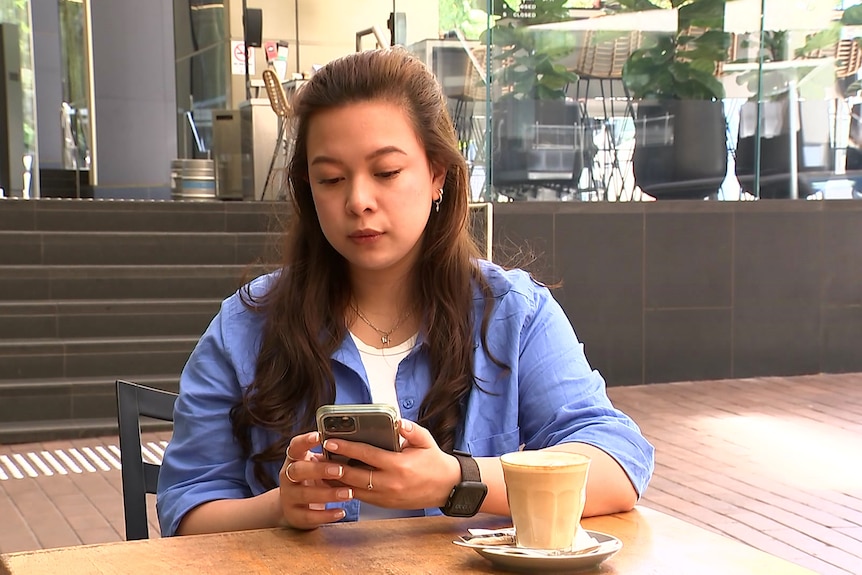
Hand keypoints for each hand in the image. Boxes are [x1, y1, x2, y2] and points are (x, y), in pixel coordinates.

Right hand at [278, 431, 353, 528]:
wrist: (293, 508)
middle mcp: (287, 477)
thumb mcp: (315, 466)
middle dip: (319, 469)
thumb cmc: (311, 480)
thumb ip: (327, 457)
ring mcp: (288, 497)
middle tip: (340, 470)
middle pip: (298, 470)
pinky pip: (309, 516)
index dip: (305, 441)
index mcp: (294, 460)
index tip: (319, 436)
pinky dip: (326, 515)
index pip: (295, 446)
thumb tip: (352, 445)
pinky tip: (341, 512)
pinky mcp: (294, 516)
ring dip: (328, 494)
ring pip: (305, 494)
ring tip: (349, 493)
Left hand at [321, 419, 460, 509]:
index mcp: (398, 465)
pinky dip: (346, 489)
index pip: (366, 455)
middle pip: (354, 476)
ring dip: (336, 481)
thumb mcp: (426, 441)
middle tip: (317, 457)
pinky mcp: (385, 505)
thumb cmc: (434, 461)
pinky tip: (336, 481)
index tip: (330, 441)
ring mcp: (386, 497)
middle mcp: (390, 483)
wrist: (447, 488)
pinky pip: (361, 497)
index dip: (346, 447)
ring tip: (320, 470)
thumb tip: (397, 421)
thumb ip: (411, 430)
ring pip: (354, 490)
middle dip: (333, 466)